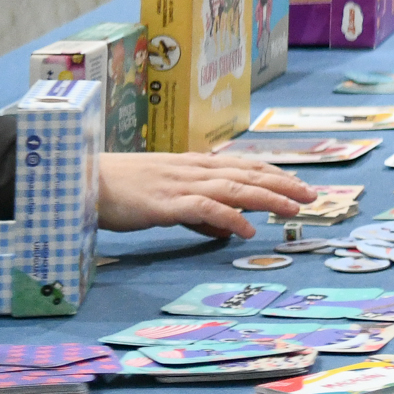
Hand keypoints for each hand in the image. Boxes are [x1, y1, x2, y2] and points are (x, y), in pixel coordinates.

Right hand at [97, 152, 315, 239]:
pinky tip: (247, 229)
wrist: (81, 182)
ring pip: (234, 187)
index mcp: (194, 166)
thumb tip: (230, 228)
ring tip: (294, 208)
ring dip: (268, 197)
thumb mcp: (168, 199)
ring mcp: (180, 184)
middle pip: (247, 174)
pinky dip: (229, 216)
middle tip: (313, 194)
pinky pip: (204, 208)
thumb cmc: (122, 191)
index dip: (274, 173)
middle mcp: (193, 170)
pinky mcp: (164, 203)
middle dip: (283, 183)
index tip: (300, 182)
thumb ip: (199, 213)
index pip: (244, 165)